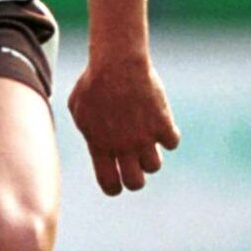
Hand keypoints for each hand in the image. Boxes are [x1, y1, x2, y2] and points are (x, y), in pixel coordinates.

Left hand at [67, 51, 179, 196]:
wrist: (117, 63)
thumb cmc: (93, 81)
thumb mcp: (78, 108)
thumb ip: (87, 129)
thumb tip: (93, 140)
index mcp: (100, 146)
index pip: (110, 184)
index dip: (114, 187)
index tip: (117, 179)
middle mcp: (123, 147)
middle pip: (136, 183)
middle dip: (135, 177)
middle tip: (134, 162)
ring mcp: (144, 136)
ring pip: (155, 166)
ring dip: (151, 156)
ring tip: (144, 138)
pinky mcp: (163, 123)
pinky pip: (172, 143)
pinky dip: (168, 136)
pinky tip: (159, 122)